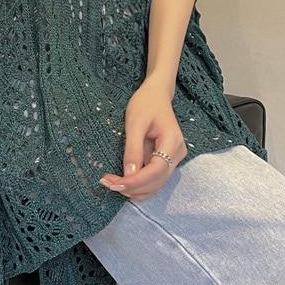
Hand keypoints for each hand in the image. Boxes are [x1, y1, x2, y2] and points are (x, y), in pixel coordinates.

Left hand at [99, 77, 186, 200]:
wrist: (156, 95)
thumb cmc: (145, 104)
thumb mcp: (135, 123)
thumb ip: (133, 149)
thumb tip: (128, 175)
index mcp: (172, 142)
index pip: (156, 170)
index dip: (136, 181)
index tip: (115, 184)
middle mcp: (177, 154)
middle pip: (157, 181)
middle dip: (132, 187)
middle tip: (107, 183)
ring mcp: (174, 159)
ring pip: (156, 184)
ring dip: (134, 189)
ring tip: (111, 182)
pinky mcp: (167, 161)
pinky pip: (154, 179)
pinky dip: (139, 184)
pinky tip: (122, 181)